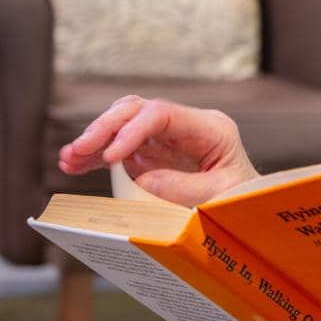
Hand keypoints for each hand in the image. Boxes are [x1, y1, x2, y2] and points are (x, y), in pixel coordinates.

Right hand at [56, 95, 259, 206]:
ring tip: (69, 159)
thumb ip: (183, 188)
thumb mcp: (220, 197)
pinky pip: (120, 147)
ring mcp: (167, 138)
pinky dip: (98, 156)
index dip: (132, 130)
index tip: (111, 155)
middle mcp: (186, 126)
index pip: (163, 114)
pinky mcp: (154, 153)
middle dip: (105, 128)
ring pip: (123, 124)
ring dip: (94, 140)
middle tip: (79, 150)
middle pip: (138, 111)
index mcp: (210, 128)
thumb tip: (142, 179)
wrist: (250, 210)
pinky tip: (76, 164)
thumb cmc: (243, 200)